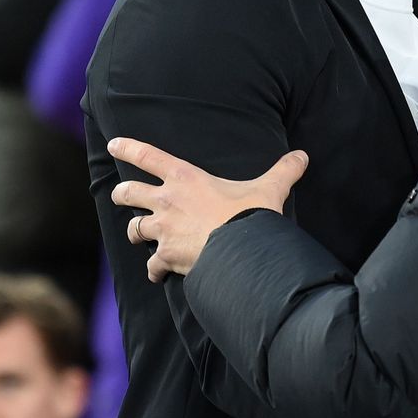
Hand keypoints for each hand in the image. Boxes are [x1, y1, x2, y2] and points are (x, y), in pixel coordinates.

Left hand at [108, 137, 307, 281]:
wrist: (240, 250)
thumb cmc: (250, 214)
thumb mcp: (269, 188)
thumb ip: (283, 171)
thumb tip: (302, 156)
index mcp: (185, 178)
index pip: (148, 156)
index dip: (128, 148)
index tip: (115, 144)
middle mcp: (166, 201)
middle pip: (128, 192)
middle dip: (121, 193)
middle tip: (119, 194)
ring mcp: (163, 230)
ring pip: (134, 229)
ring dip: (135, 232)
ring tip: (139, 236)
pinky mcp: (165, 256)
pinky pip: (151, 265)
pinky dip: (154, 270)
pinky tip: (158, 273)